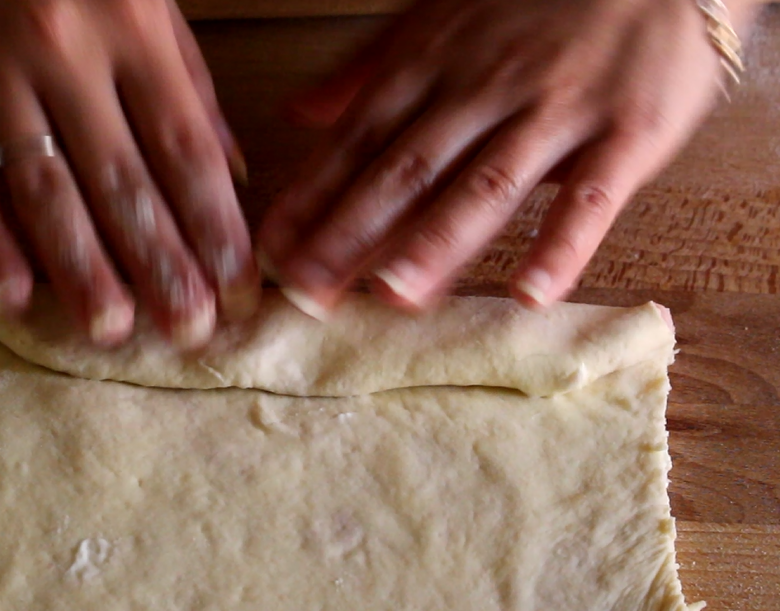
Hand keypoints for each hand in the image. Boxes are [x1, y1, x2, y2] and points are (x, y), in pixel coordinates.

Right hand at [0, 0, 258, 347]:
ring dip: (81, 269)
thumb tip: (233, 172)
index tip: (237, 291)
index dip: (216, 230)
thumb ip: (188, 80)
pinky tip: (15, 296)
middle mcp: (62, 51)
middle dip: (161, 267)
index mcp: (131, 24)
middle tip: (187, 332)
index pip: (185, 151)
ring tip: (110, 332)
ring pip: (42, 189)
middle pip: (122, 183)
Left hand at [258, 0, 758, 317]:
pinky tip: (530, 293)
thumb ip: (366, 69)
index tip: (271, 253)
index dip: (311, 198)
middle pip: (407, 170)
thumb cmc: (537, 0)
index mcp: (432, 67)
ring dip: (437, 241)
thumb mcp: (438, 18)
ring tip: (393, 295)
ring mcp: (554, 110)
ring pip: (486, 183)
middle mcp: (483, 90)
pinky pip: (591, 195)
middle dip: (351, 233)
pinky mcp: (626, 131)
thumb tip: (298, 113)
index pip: (357, 141)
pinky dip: (562, 244)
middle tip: (309, 293)